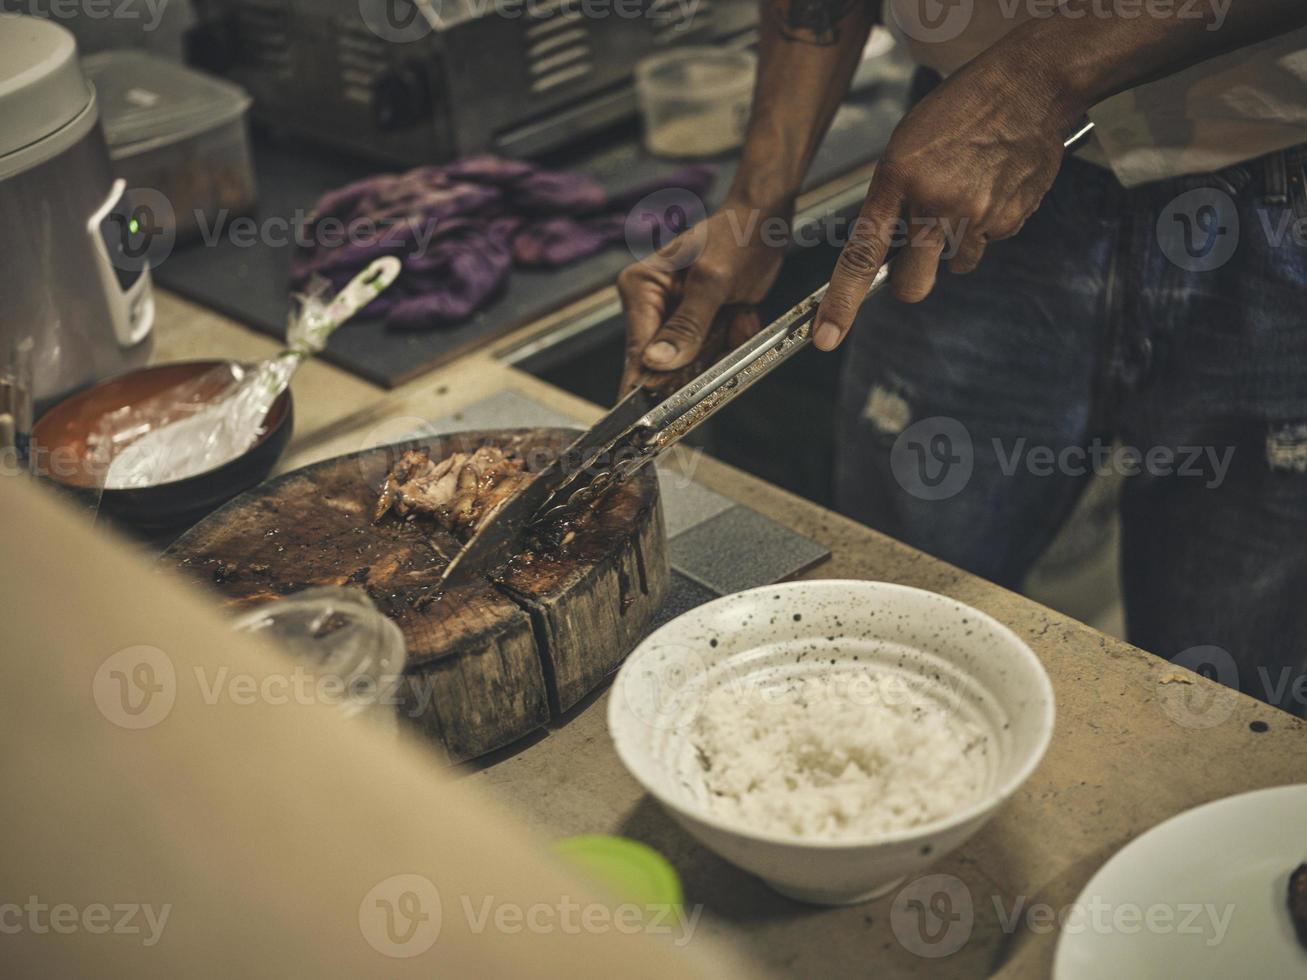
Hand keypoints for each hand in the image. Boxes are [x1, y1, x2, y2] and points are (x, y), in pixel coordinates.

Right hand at [617, 202, 789, 393]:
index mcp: (641, 288)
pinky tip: (742, 313)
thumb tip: (657, 363)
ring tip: (736, 312)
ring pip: (692, 362)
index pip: (638, 348)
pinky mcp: (700, 324)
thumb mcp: (713, 280)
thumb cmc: (736, 237)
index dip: (646, 384)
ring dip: (721, 345)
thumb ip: (687, 324)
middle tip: (720, 335)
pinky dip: (732, 341)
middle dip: (699, 357)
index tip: (648, 418)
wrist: (765, 223)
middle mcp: (652, 306)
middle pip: (664, 362)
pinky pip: (713, 354)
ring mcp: (677, 318)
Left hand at [812, 55, 1078, 350]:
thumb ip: (895, 197)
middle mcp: (935, 203)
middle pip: (913, 284)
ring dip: (956, 243)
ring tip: (968, 193)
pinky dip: (988, 224)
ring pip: (956, 264)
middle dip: (912, 279)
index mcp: (898, 178)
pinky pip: (989, 241)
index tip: (825, 337)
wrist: (1030, 84)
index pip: (862, 254)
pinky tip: (993, 186)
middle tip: (919, 251)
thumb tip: (890, 246)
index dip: (842, 302)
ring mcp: (976, 215)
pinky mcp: (1010, 220)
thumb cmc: (963, 108)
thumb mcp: (908, 145)